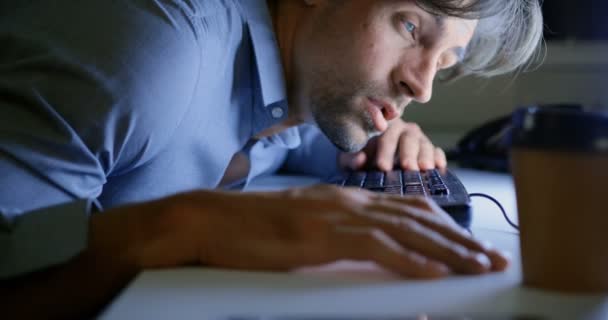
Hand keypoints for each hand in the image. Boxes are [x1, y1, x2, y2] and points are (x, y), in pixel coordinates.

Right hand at [144, 185, 508, 277]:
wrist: (212, 221)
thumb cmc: (253, 228)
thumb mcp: (304, 227)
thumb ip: (338, 235)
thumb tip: (367, 251)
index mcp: (346, 200)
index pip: (409, 209)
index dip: (446, 227)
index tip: (470, 245)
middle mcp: (349, 202)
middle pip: (419, 218)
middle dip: (461, 240)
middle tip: (492, 259)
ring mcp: (336, 217)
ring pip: (408, 231)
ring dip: (448, 251)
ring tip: (479, 267)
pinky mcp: (321, 236)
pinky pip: (376, 248)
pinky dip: (410, 260)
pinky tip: (433, 271)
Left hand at [340, 119, 445, 170]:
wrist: (373, 166)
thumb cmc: (361, 159)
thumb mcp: (350, 160)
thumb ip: (352, 160)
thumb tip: (360, 159)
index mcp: (384, 128)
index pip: (386, 137)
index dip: (385, 151)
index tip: (382, 167)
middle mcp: (404, 130)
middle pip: (409, 139)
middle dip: (408, 154)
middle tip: (408, 168)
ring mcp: (419, 140)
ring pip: (425, 144)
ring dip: (426, 156)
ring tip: (425, 169)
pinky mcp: (431, 151)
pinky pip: (437, 151)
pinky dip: (439, 158)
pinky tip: (440, 167)